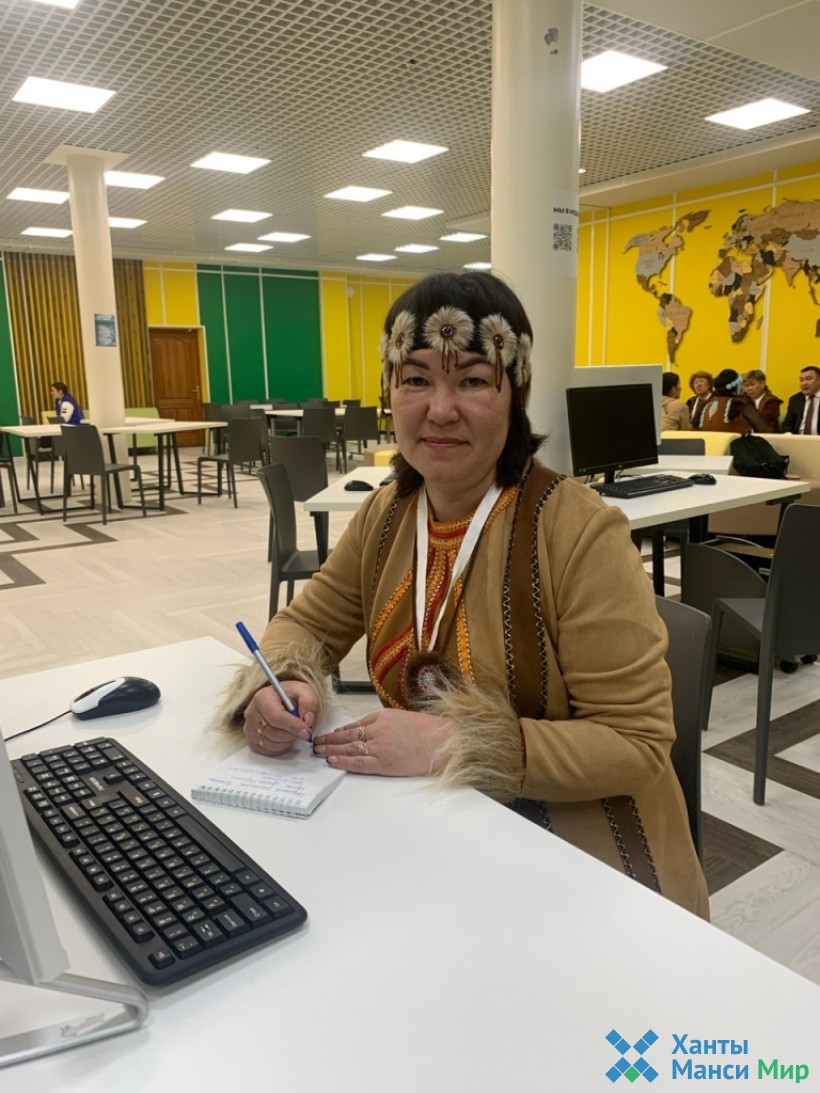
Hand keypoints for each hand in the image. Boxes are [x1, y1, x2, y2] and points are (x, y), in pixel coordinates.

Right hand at [243, 682, 318, 756]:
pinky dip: (282, 746)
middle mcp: (252, 713)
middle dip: (293, 734)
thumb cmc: (289, 696)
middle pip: (275, 732)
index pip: (276, 717)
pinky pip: (270, 750)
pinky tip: (285, 735)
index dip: (293, 726)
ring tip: (293, 729)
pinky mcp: (252, 741)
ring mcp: (249, 729)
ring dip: (289, 740)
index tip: (307, 732)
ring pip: (273, 743)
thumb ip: (308, 703)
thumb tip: (308, 720)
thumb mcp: (303, 691)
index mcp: (262, 697)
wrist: (279, 701)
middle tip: (303, 729)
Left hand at [312, 708, 451, 775]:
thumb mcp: (404, 718)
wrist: (443, 741)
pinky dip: (343, 761)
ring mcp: (379, 746)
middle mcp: (377, 730)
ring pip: (349, 748)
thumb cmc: (429, 730)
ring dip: (331, 749)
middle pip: (347, 736)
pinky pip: (358, 762)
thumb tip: (372, 730)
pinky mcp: (383, 762)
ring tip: (318, 752)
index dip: (340, 731)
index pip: (355, 725)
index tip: (330, 734)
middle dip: (330, 740)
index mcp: (382, 717)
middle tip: (316, 743)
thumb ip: (387, 723)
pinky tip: (332, 761)